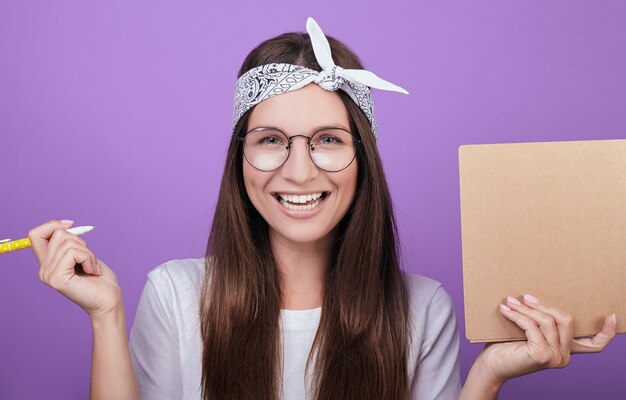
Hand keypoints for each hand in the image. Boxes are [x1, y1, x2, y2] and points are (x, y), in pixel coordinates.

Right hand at [29, 219, 121, 318]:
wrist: (108, 300)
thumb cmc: (99, 279)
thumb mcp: (83, 254)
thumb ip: (69, 242)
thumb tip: (64, 225)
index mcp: (47, 263)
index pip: (35, 234)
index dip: (52, 225)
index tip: (70, 225)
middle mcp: (43, 269)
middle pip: (57, 234)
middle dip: (80, 242)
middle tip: (89, 260)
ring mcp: (48, 274)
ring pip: (67, 243)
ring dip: (87, 252)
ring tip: (91, 267)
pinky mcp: (56, 278)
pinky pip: (73, 253)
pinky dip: (88, 258)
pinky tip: (92, 272)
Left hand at [478, 294, 616, 384]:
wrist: (491, 366)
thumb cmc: (507, 347)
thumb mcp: (529, 333)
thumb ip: (541, 324)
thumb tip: (539, 297)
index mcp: (566, 351)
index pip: (594, 345)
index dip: (606, 332)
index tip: (612, 316)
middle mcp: (565, 357)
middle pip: (567, 320)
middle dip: (545, 305)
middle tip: (525, 296)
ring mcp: (555, 357)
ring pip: (547, 322)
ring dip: (526, 309)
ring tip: (510, 301)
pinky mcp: (541, 355)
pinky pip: (532, 327)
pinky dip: (518, 316)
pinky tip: (505, 310)